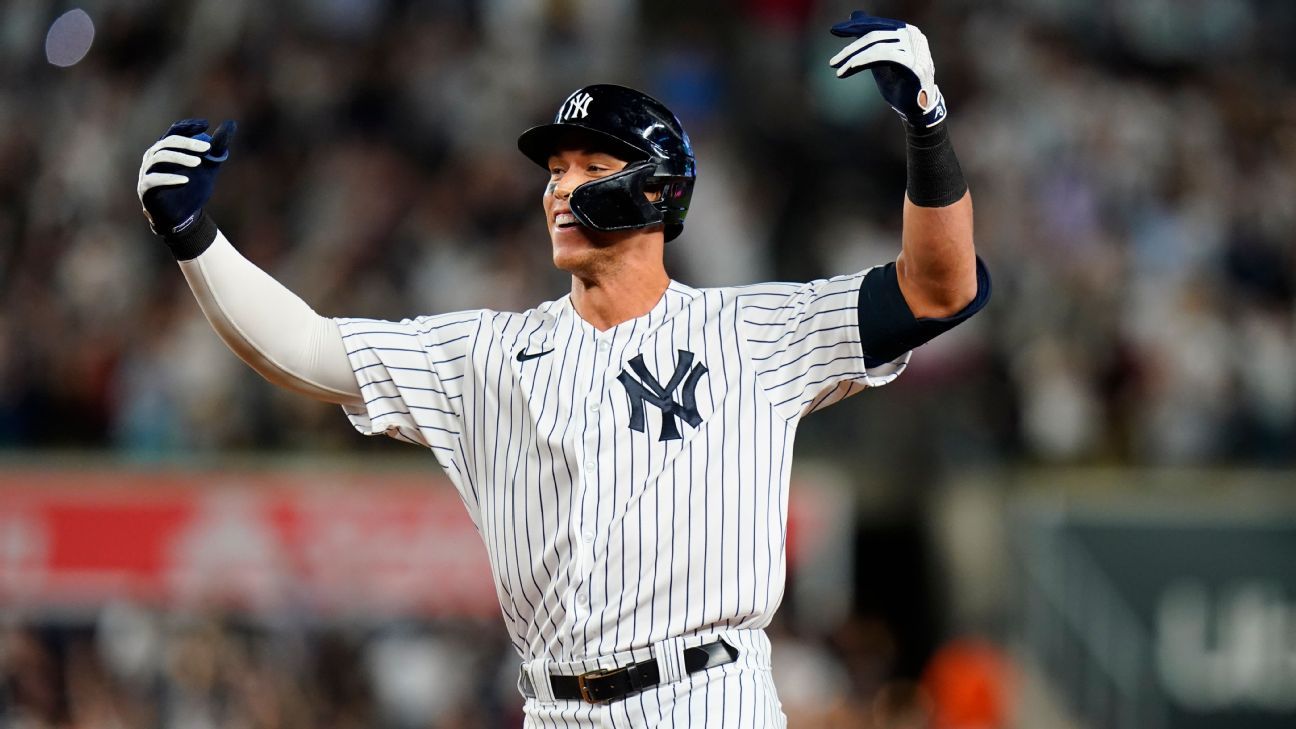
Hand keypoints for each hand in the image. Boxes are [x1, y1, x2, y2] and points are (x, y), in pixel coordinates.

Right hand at [137, 118, 235, 234]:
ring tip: (199, 163)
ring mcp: (146, 171)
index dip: (188, 126)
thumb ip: (217, 147)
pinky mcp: (145, 188)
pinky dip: (170, 178)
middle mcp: (153, 156)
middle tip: (207, 147)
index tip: (205, 125)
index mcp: (166, 148)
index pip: (174, 131)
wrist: (182, 216)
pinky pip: (154, 180)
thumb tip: (231, 124)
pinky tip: (186, 181)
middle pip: (168, 142)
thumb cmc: (193, 188)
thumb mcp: (209, 166)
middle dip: (188, 142)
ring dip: (180, 157)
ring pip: (160, 157)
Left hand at [829, 12, 946, 128]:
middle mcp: (913, 34)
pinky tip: (850, 69)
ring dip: (853, 59)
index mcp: (906, 30)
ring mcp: (915, 47)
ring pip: (876, 45)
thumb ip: (870, 39)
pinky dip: (863, 61)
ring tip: (838, 71)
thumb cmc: (899, 83)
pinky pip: (882, 56)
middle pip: (873, 35)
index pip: (875, 24)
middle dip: (850, 49)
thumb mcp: (881, 57)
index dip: (854, 26)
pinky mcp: (913, 62)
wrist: (918, 108)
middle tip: (832, 62)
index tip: (834, 31)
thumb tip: (854, 15)